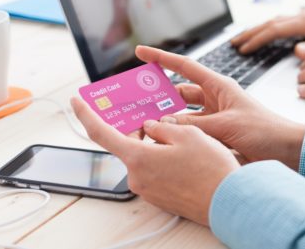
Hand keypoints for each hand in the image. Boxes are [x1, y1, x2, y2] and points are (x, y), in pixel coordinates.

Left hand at [71, 98, 239, 225]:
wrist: (228, 202)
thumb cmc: (211, 169)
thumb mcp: (188, 134)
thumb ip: (163, 127)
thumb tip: (150, 127)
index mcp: (138, 158)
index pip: (101, 133)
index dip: (86, 114)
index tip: (76, 102)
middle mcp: (137, 177)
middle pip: (127, 144)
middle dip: (137, 128)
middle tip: (150, 113)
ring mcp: (148, 190)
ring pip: (144, 158)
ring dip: (154, 144)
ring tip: (178, 134)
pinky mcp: (160, 197)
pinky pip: (154, 171)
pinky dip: (162, 159)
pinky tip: (183, 153)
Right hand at [135, 46, 304, 169]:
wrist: (288, 151)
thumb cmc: (266, 130)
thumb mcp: (226, 125)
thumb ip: (194, 124)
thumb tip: (163, 124)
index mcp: (219, 87)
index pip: (184, 67)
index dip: (161, 58)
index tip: (141, 52)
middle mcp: (215, 100)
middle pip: (179, 93)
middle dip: (159, 96)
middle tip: (136, 100)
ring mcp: (215, 118)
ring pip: (183, 115)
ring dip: (167, 120)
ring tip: (143, 123)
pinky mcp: (217, 136)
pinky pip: (192, 132)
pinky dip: (179, 136)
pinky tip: (165, 142)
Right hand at [230, 0, 304, 58]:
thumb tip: (297, 53)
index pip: (274, 30)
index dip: (257, 39)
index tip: (243, 49)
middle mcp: (302, 17)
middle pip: (268, 24)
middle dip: (249, 33)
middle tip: (232, 44)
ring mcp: (304, 17)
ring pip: (273, 22)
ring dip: (256, 30)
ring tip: (242, 39)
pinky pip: (281, 24)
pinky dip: (268, 29)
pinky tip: (265, 34)